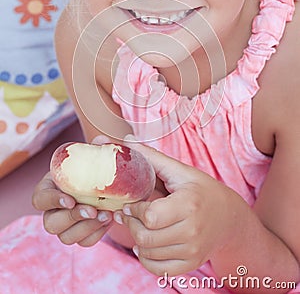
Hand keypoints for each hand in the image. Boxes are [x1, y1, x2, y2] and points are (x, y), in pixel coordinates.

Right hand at [31, 134, 113, 246]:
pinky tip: (110, 220)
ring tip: (106, 215)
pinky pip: (84, 242)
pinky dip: (97, 234)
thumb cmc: (102, 166)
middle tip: (93, 210)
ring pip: (66, 237)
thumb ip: (99, 148)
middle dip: (72, 218)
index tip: (70, 199)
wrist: (120, 183)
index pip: (40, 198)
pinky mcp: (83, 234)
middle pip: (50, 223)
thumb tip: (101, 141)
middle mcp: (55, 208)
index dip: (52, 201)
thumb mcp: (101, 154)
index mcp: (51, 186)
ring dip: (87, 228)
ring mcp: (68, 224)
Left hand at [116, 141, 239, 275]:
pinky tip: (146, 244)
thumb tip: (124, 141)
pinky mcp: (191, 263)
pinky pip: (157, 269)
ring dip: (136, 239)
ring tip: (138, 225)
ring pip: (148, 253)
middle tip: (128, 214)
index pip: (149, 216)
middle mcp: (192, 230)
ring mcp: (193, 250)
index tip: (132, 201)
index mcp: (188, 204)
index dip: (134, 209)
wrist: (229, 217)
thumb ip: (150, 157)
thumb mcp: (179, 171)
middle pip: (145, 237)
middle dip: (130, 224)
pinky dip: (146, 258)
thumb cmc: (200, 190)